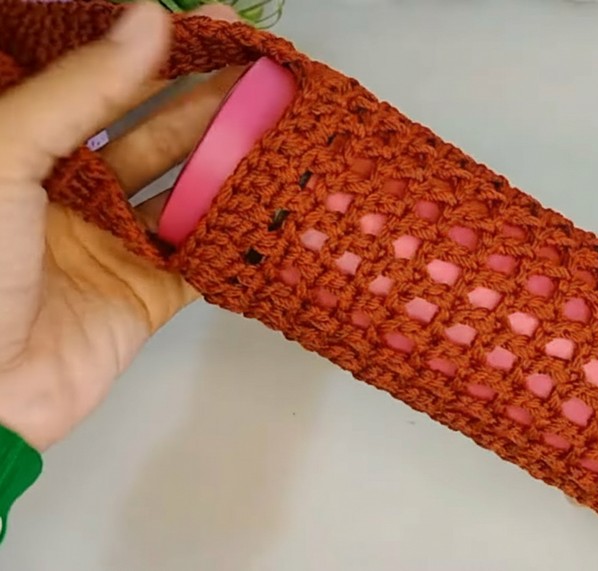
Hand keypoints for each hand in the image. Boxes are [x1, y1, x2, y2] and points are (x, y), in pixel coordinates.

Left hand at [0, 2, 240, 449]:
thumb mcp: (4, 158)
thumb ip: (78, 90)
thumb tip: (146, 20)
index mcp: (22, 154)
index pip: (97, 86)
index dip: (150, 51)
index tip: (205, 23)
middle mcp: (66, 194)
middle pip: (148, 133)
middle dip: (203, 97)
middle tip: (259, 67)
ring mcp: (108, 245)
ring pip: (180, 190)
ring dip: (226, 158)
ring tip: (275, 121)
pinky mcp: (142, 296)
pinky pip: (197, 257)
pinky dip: (231, 232)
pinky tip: (268, 199)